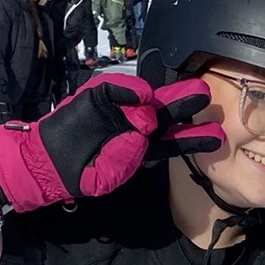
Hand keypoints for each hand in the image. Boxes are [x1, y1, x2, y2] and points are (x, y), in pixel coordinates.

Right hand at [0, 72, 222, 211]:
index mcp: (142, 146)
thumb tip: (141, 132)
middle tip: (206, 100)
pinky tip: (142, 93)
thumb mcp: (107, 176)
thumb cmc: (81, 171)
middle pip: (166, 114)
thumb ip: (125, 160)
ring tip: (192, 93)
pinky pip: (116, 88)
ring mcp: (118, 107)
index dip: (192, 138)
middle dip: (186, 107)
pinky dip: (128, 89)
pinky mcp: (98, 95)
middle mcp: (135, 124)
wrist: (47, 161)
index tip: (216, 137)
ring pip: (146, 98)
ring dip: (168, 95)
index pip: (172, 141)